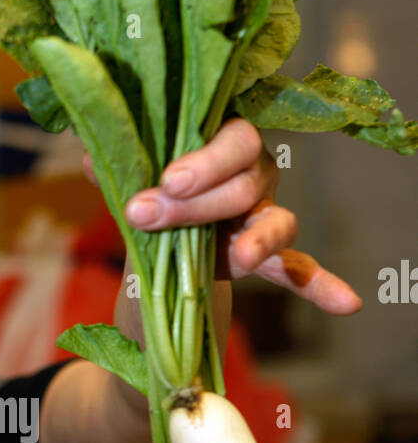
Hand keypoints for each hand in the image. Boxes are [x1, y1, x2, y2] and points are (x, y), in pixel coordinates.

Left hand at [82, 117, 360, 314]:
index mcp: (221, 144)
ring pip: (276, 220)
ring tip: (241, 259)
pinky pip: (298, 271)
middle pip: (245, 182)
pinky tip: (347, 303)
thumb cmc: (148, 204)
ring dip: (259, 239)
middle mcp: (251, 174)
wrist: (154, 254)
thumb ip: (119, 172)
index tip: (167, 181)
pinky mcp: (267, 259)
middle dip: (196, 204)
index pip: (231, 138)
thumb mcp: (129, 187)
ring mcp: (262, 217)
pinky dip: (321, 285)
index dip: (204, 160)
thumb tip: (95, 160)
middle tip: (146, 217)